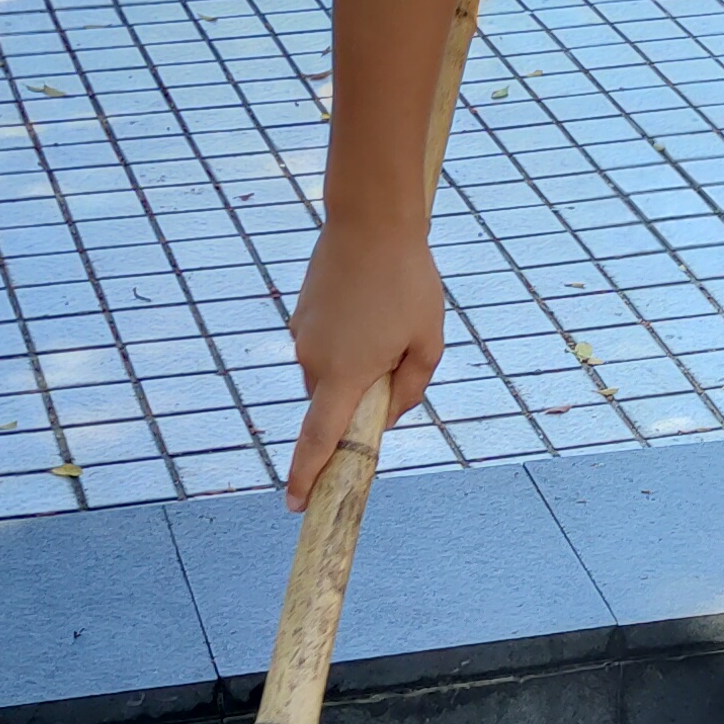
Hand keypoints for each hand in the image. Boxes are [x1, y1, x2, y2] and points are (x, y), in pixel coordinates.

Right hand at [287, 214, 445, 506]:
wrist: (369, 220)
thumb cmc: (407, 281)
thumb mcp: (427, 342)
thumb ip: (412, 389)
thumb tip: (391, 413)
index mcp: (345, 375)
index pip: (320, 440)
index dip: (307, 476)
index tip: (296, 504)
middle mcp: (313, 360)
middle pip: (332, 403)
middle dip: (359, 397)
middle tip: (396, 355)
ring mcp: (302, 336)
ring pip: (328, 373)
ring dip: (354, 365)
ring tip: (386, 319)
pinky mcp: (300, 315)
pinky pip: (323, 345)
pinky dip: (344, 341)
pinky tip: (368, 305)